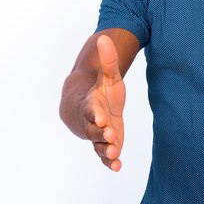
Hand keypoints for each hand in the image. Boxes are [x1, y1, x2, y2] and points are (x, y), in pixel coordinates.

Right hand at [82, 35, 125, 170]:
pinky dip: (110, 162)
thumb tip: (105, 36)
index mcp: (91, 104)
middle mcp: (91, 121)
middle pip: (93, 128)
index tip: (100, 114)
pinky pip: (104, 156)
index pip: (90, 108)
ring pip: (98, 144)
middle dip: (101, 132)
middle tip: (110, 134)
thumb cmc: (99, 90)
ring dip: (105, 150)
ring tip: (114, 154)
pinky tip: (118, 167)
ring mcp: (97, 134)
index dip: (95, 112)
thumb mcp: (108, 75)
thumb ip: (109, 60)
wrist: (86, 106)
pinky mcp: (104, 144)